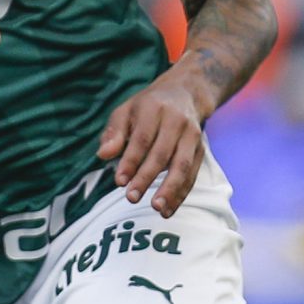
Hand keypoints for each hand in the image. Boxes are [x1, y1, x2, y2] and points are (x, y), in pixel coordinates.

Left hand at [97, 74, 205, 216]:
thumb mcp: (126, 111)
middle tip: (131, 198)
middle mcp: (176, 121)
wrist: (186, 93)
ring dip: (170, 189)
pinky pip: (192, 174)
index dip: (131, 160)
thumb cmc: (148, 107)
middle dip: (147, 178)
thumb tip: (103, 155)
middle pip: (162, 153)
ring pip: (182, 165)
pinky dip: (181, 193)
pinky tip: (168, 210)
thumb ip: (113, 133)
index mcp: (154, 109)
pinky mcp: (201, 149)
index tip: (119, 181)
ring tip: (157, 209)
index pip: (142, 138)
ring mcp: (192, 136)